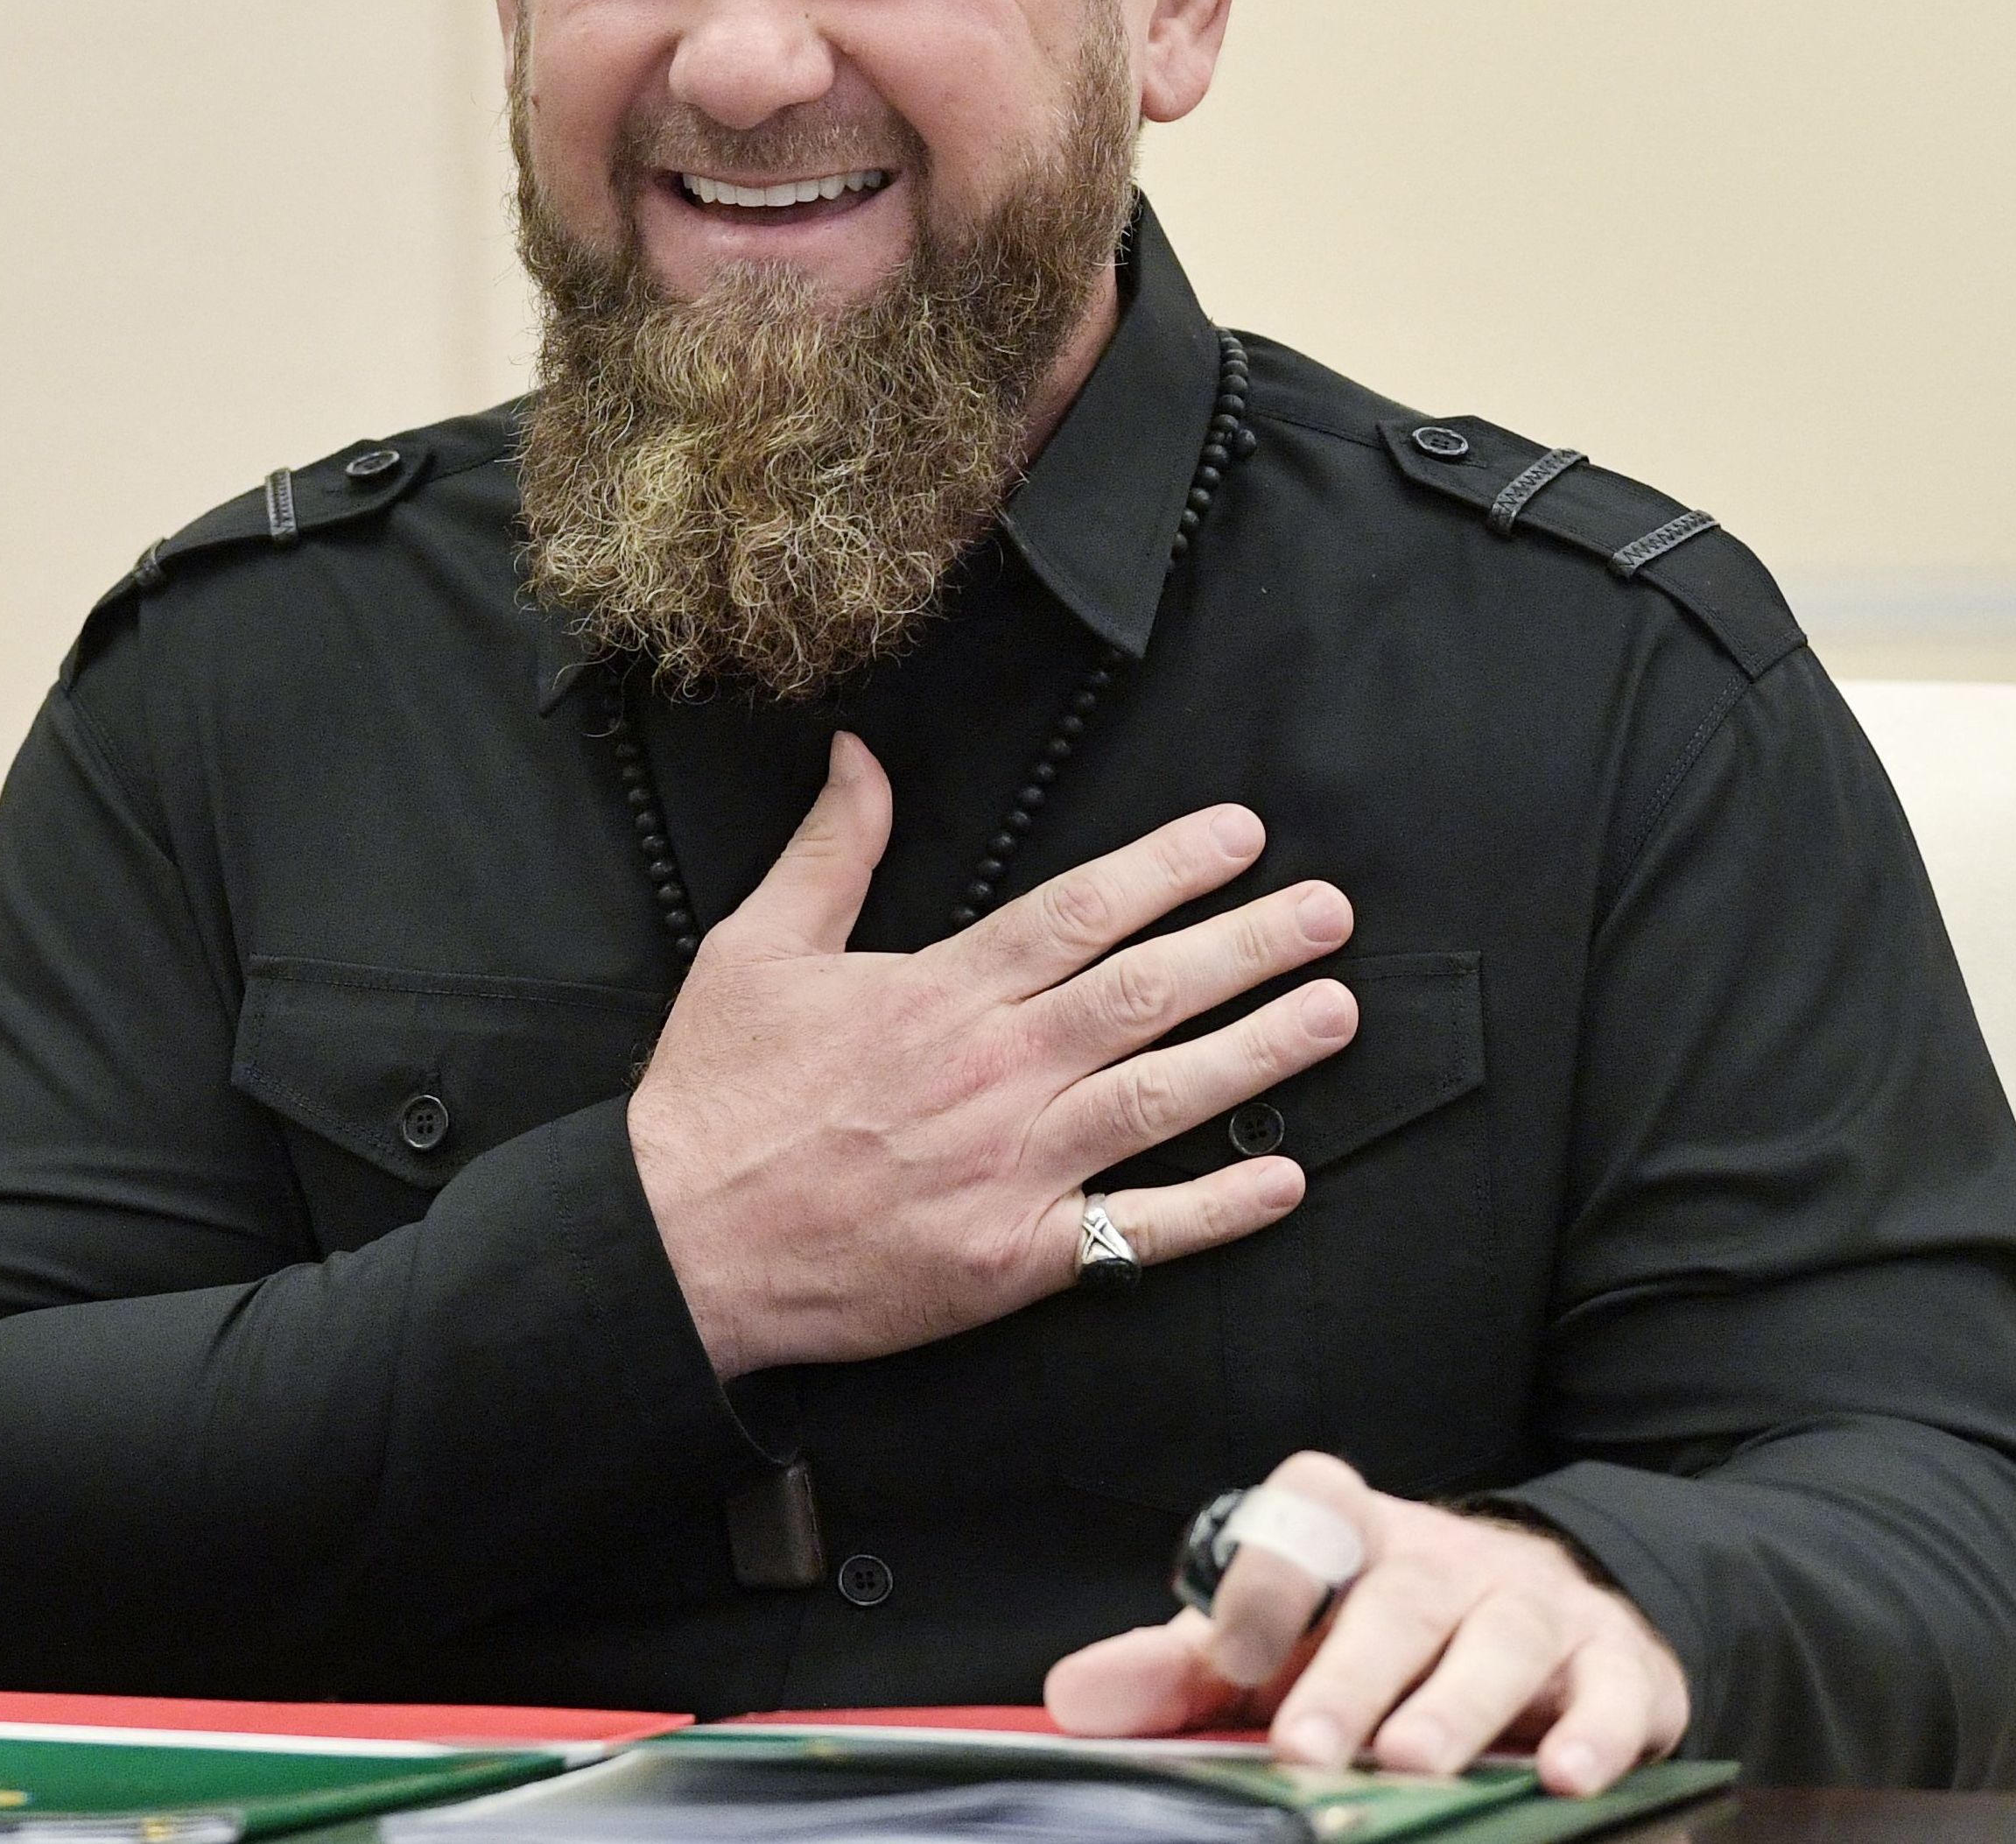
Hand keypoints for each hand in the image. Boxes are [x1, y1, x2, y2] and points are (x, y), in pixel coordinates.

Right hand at [624, 732, 1357, 1378]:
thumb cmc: (715, 1097)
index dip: (1173, 867)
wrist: (679, 1244)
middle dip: (1250, 945)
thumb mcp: (754, 948)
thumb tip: (861, 756)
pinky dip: (1217, 1208)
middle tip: (1331, 914)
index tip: (1244, 836)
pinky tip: (1284, 1177)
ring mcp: (1012, 1168)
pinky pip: (1138, 1232)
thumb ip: (828, 852)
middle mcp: (993, 1071)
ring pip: (1163, 1097)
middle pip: (1148, 993)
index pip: (1084, 911)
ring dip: (1261, 1053)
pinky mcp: (1013, 1259)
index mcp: (939, 992)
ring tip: (1335, 1011)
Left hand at [1042, 1452, 1690, 1795]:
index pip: (1304, 1517)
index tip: (1229, 1656)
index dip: (1265, 1578)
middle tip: (1309, 1747)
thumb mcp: (1272, 1645)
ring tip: (1416, 1764)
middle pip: (1398, 1599)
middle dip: (1352, 1673)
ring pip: (1500, 1640)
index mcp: (1349, 1534)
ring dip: (1459, 1705)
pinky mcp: (1617, 1664)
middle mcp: (1443, 1557)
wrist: (1534, 1620)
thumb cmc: (1368, 1640)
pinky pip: (1614, 1692)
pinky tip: (1566, 1776)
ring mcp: (1535, 1604)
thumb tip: (1071, 1703)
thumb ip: (1175, 1673)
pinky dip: (1596, 1733)